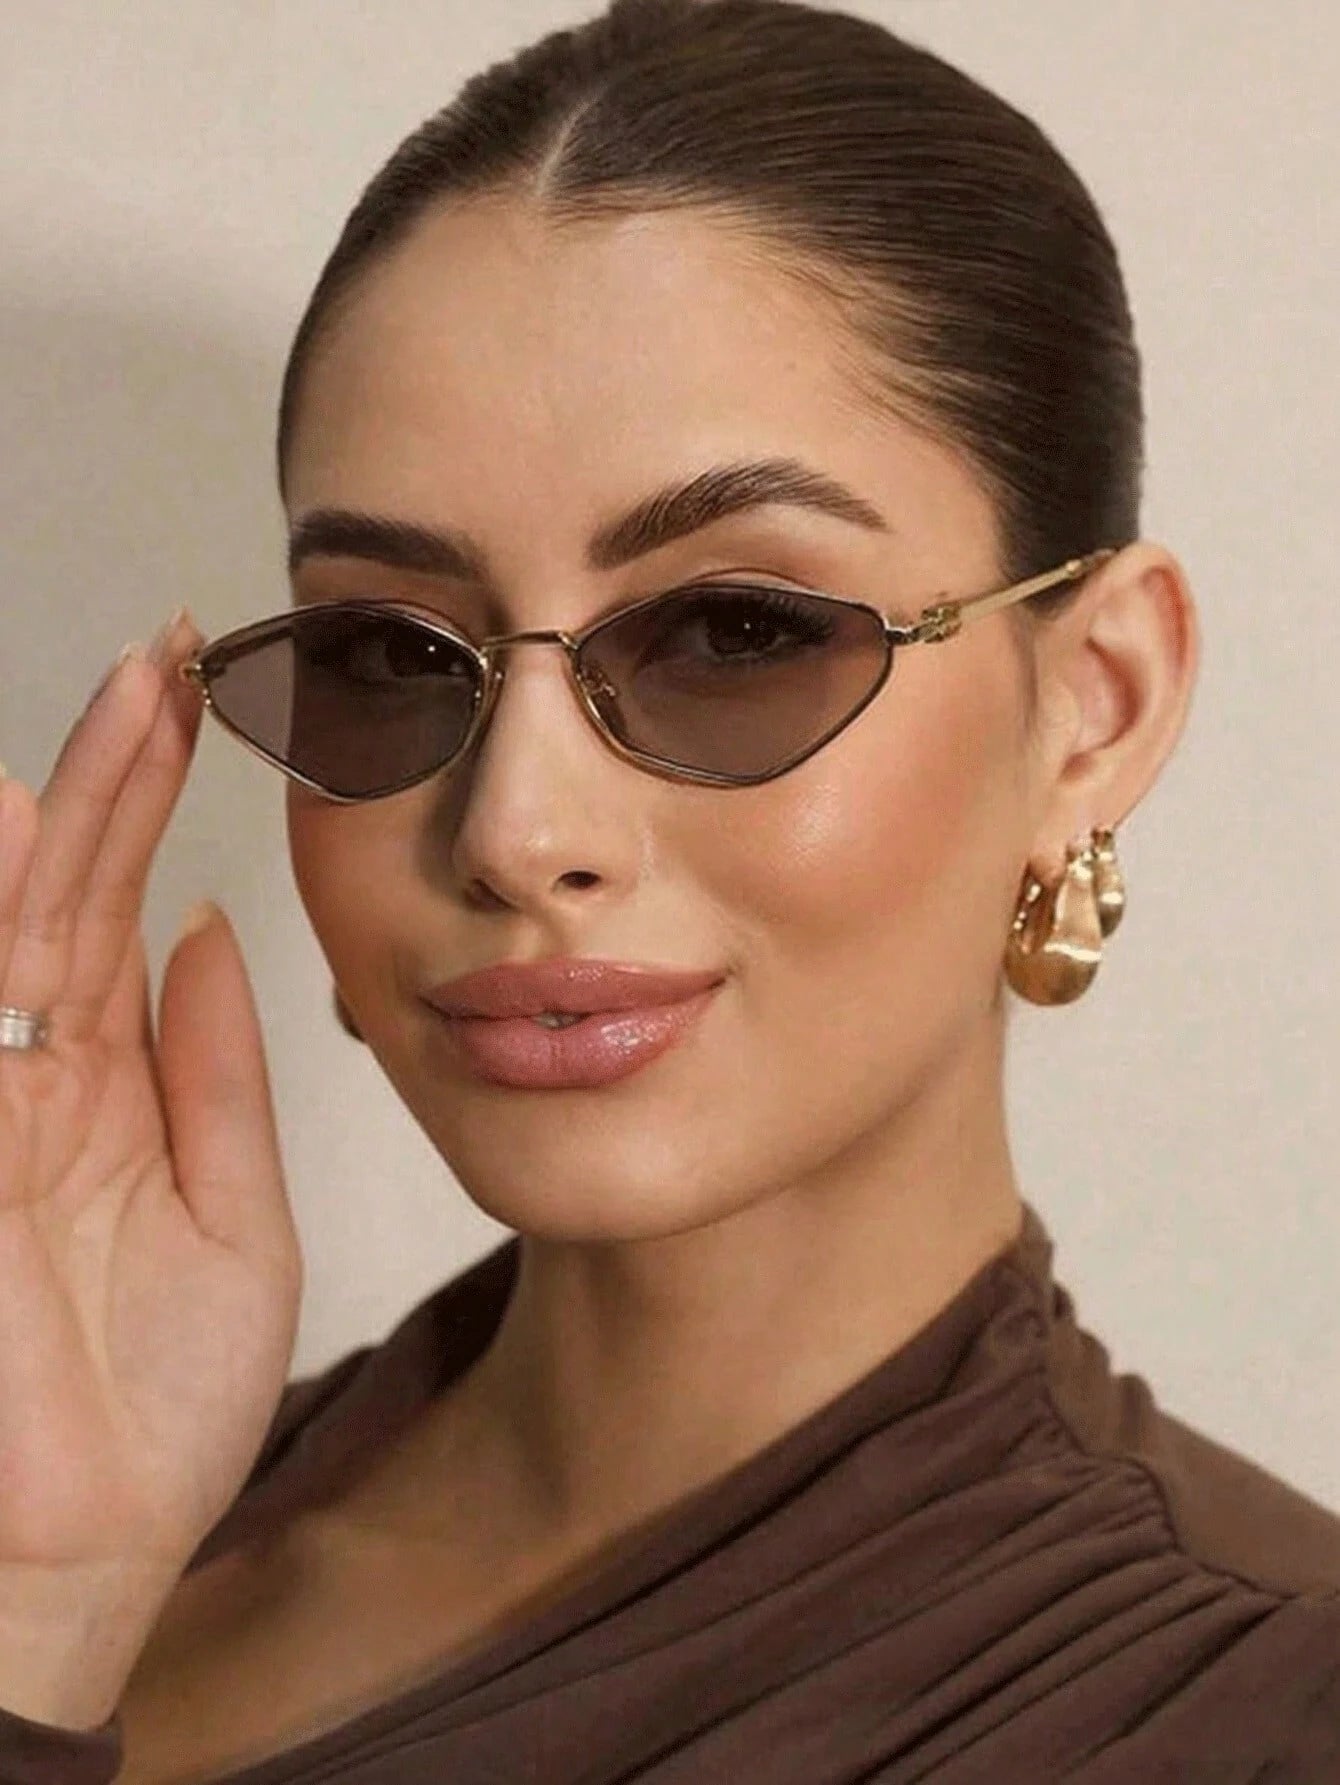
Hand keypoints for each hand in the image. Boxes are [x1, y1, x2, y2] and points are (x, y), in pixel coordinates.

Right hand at [0, 612, 302, 1588]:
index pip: (120, 910)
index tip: (190, 699)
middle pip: (65, 892)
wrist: (84, 1554)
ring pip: (7, 930)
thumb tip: (220, 932)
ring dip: (55, 816)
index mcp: (110, 1088)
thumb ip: (215, 1072)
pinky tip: (16, 831)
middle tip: (159, 657)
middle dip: (113, 771)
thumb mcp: (230, 1217)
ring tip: (120, 702)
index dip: (151, 802)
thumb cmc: (149, 1412)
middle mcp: (35, 1078)